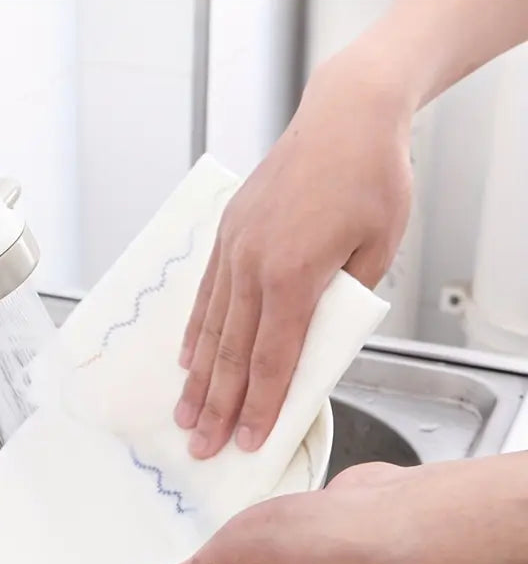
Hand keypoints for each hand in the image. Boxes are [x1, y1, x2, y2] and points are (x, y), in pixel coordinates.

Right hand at [176, 56, 413, 459]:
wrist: (344, 117)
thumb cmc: (370, 178)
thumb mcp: (378, 251)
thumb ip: (344, 306)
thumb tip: (319, 344)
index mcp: (294, 276)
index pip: (272, 361)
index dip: (259, 408)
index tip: (247, 442)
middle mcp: (253, 267)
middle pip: (231, 355)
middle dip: (217, 408)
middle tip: (202, 446)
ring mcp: (233, 251)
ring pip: (210, 330)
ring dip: (197, 379)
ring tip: (184, 416)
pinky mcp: (226, 237)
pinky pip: (204, 297)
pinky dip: (194, 334)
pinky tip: (187, 360)